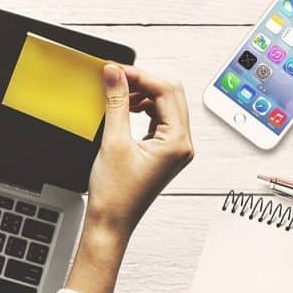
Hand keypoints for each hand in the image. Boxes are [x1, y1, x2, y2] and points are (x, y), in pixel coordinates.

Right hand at [65, 64, 193, 292]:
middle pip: (170, 95)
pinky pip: (158, 119)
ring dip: (143, 94)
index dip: (141, 76)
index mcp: (178, 143)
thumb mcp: (113, 141)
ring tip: (118, 92)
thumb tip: (114, 74)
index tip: (117, 69)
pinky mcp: (163, 152)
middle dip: (143, 81)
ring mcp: (174, 149)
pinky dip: (143, 108)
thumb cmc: (116, 195)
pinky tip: (125, 108)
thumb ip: (117, 102)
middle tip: (116, 76)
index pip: (166, 92)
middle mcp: (182, 145)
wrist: (111, 223)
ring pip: (165, 105)